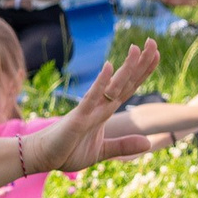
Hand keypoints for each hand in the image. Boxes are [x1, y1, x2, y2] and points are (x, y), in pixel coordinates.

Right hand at [26, 45, 159, 172]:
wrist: (42, 156)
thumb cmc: (68, 151)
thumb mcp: (102, 151)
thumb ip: (124, 145)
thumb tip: (149, 144)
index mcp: (105, 111)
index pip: (128, 87)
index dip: (143, 72)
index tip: (156, 54)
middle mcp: (99, 105)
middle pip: (124, 81)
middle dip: (140, 63)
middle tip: (153, 41)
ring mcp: (89, 109)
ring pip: (112, 86)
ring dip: (126, 68)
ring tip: (137, 49)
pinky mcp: (78, 118)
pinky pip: (91, 98)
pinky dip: (100, 83)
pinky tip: (109, 67)